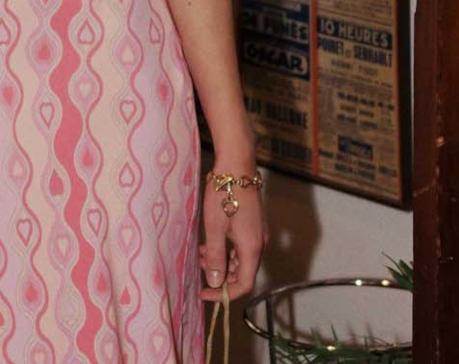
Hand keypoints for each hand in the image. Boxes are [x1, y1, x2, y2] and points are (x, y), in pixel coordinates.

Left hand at [199, 166, 264, 300]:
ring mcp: (257, 234)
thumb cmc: (225, 193)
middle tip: (199, 272)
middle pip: (243, 274)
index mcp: (252, 248)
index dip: (224, 294)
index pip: (243, 284)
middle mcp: (259, 244)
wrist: (236, 165)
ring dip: (221, 263)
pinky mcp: (252, 226)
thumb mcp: (214, 227)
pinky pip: (240, 248)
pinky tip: (208, 244)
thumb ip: (214, 256)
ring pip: (240, 261)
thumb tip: (214, 282)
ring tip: (200, 255)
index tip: (204, 293)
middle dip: (221, 278)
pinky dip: (225, 251)